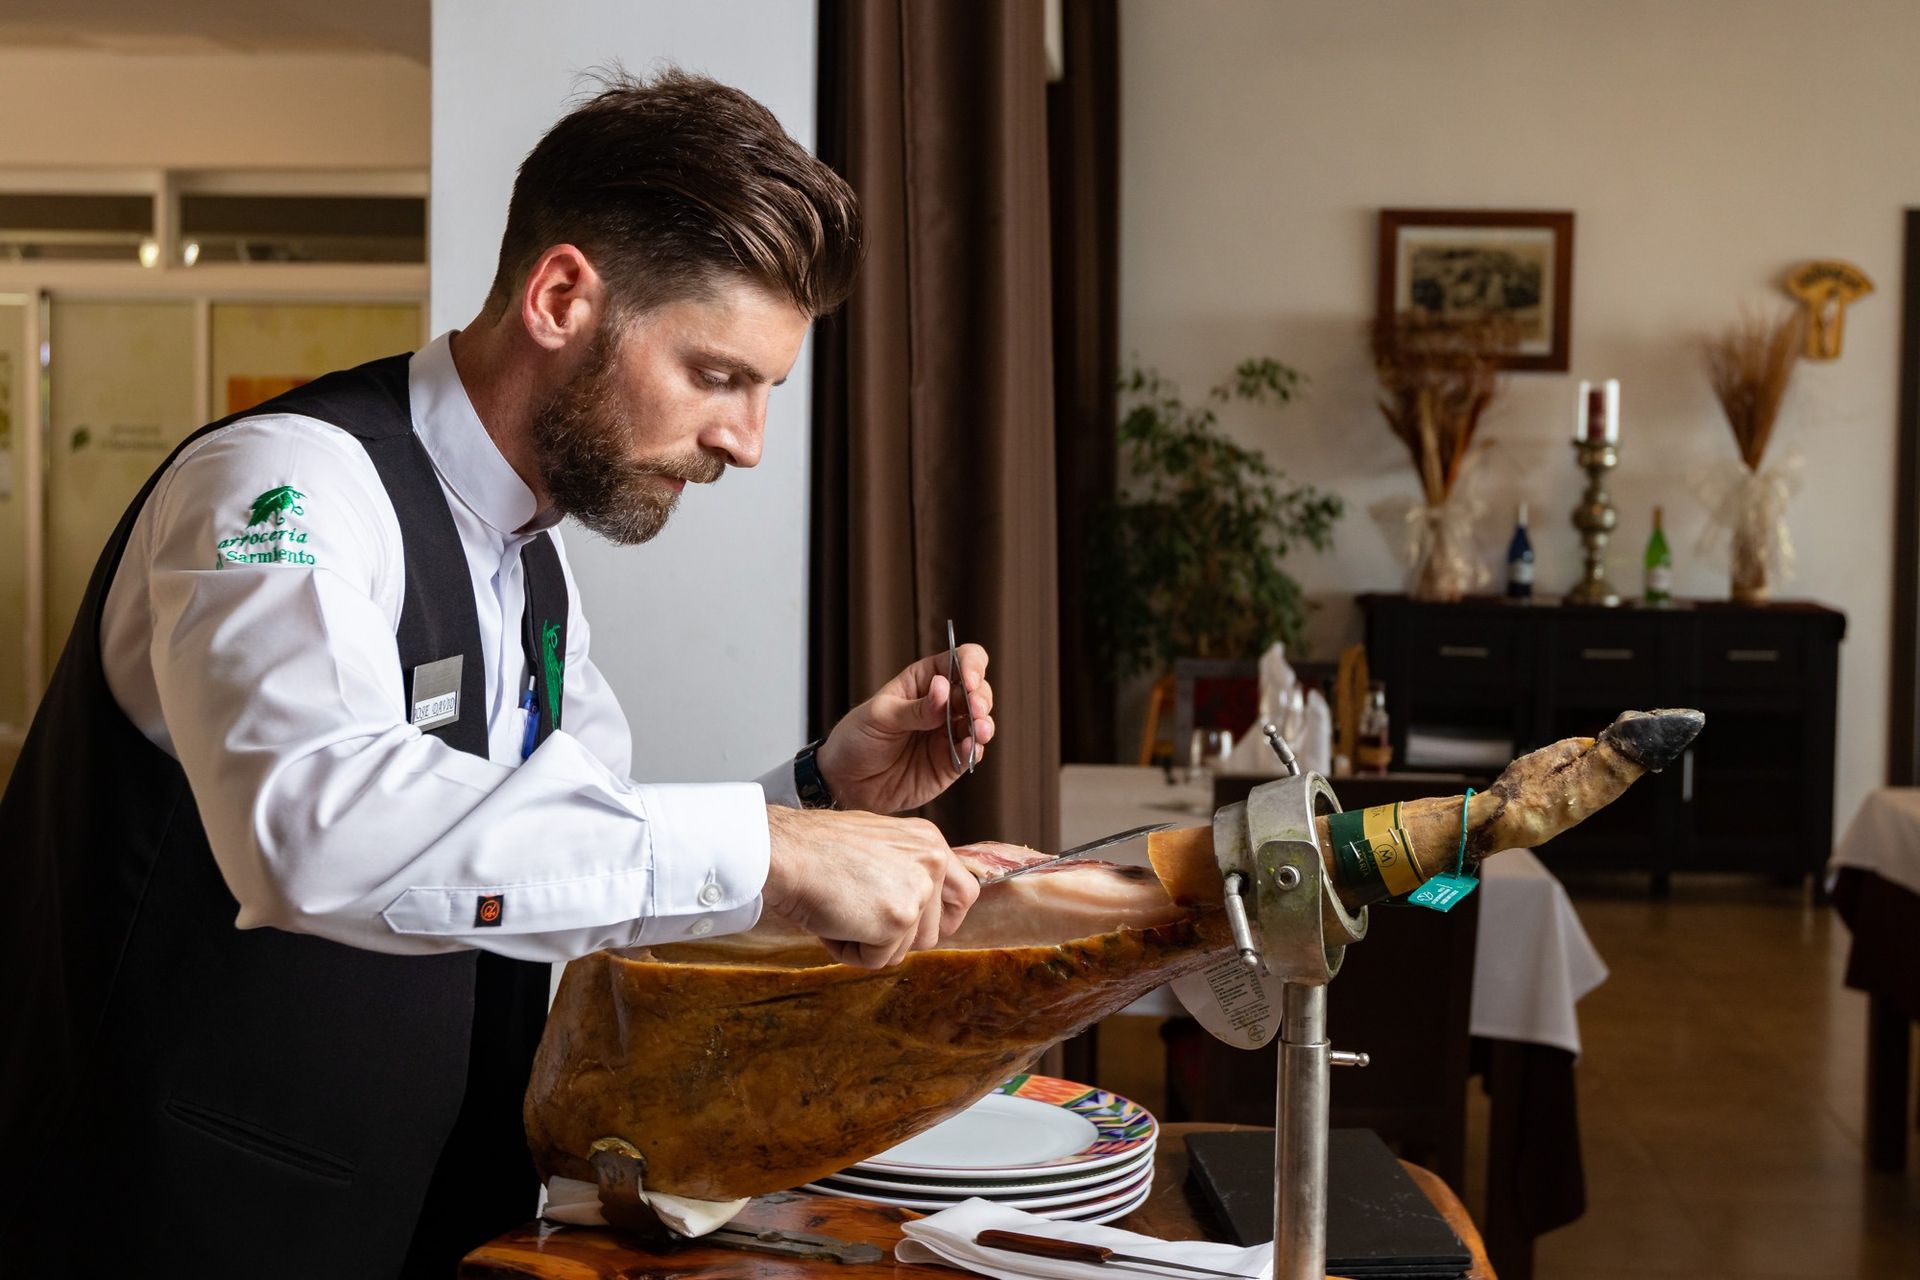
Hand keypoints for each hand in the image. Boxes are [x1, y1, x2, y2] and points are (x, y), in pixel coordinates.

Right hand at [764, 805, 979, 967]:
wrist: (784, 851)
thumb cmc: (814, 849)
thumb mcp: (876, 846)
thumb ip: (903, 870)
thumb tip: (915, 909)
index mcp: (929, 841)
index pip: (964, 894)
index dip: (940, 919)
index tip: (915, 927)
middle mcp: (933, 862)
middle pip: (932, 933)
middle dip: (893, 935)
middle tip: (856, 913)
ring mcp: (918, 892)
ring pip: (903, 949)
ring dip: (868, 942)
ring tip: (840, 910)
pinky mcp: (898, 920)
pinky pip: (877, 960)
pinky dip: (850, 951)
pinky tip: (833, 921)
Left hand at [814, 643, 994, 813]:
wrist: (845, 783)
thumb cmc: (856, 739)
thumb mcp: (880, 716)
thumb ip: (915, 708)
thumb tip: (944, 688)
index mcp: (924, 681)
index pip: (959, 660)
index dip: (971, 665)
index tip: (969, 681)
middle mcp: (942, 704)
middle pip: (977, 690)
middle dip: (980, 697)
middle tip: (974, 709)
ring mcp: (948, 733)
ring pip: (981, 721)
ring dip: (984, 723)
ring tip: (980, 729)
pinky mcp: (950, 762)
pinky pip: (972, 752)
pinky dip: (976, 748)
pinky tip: (971, 747)